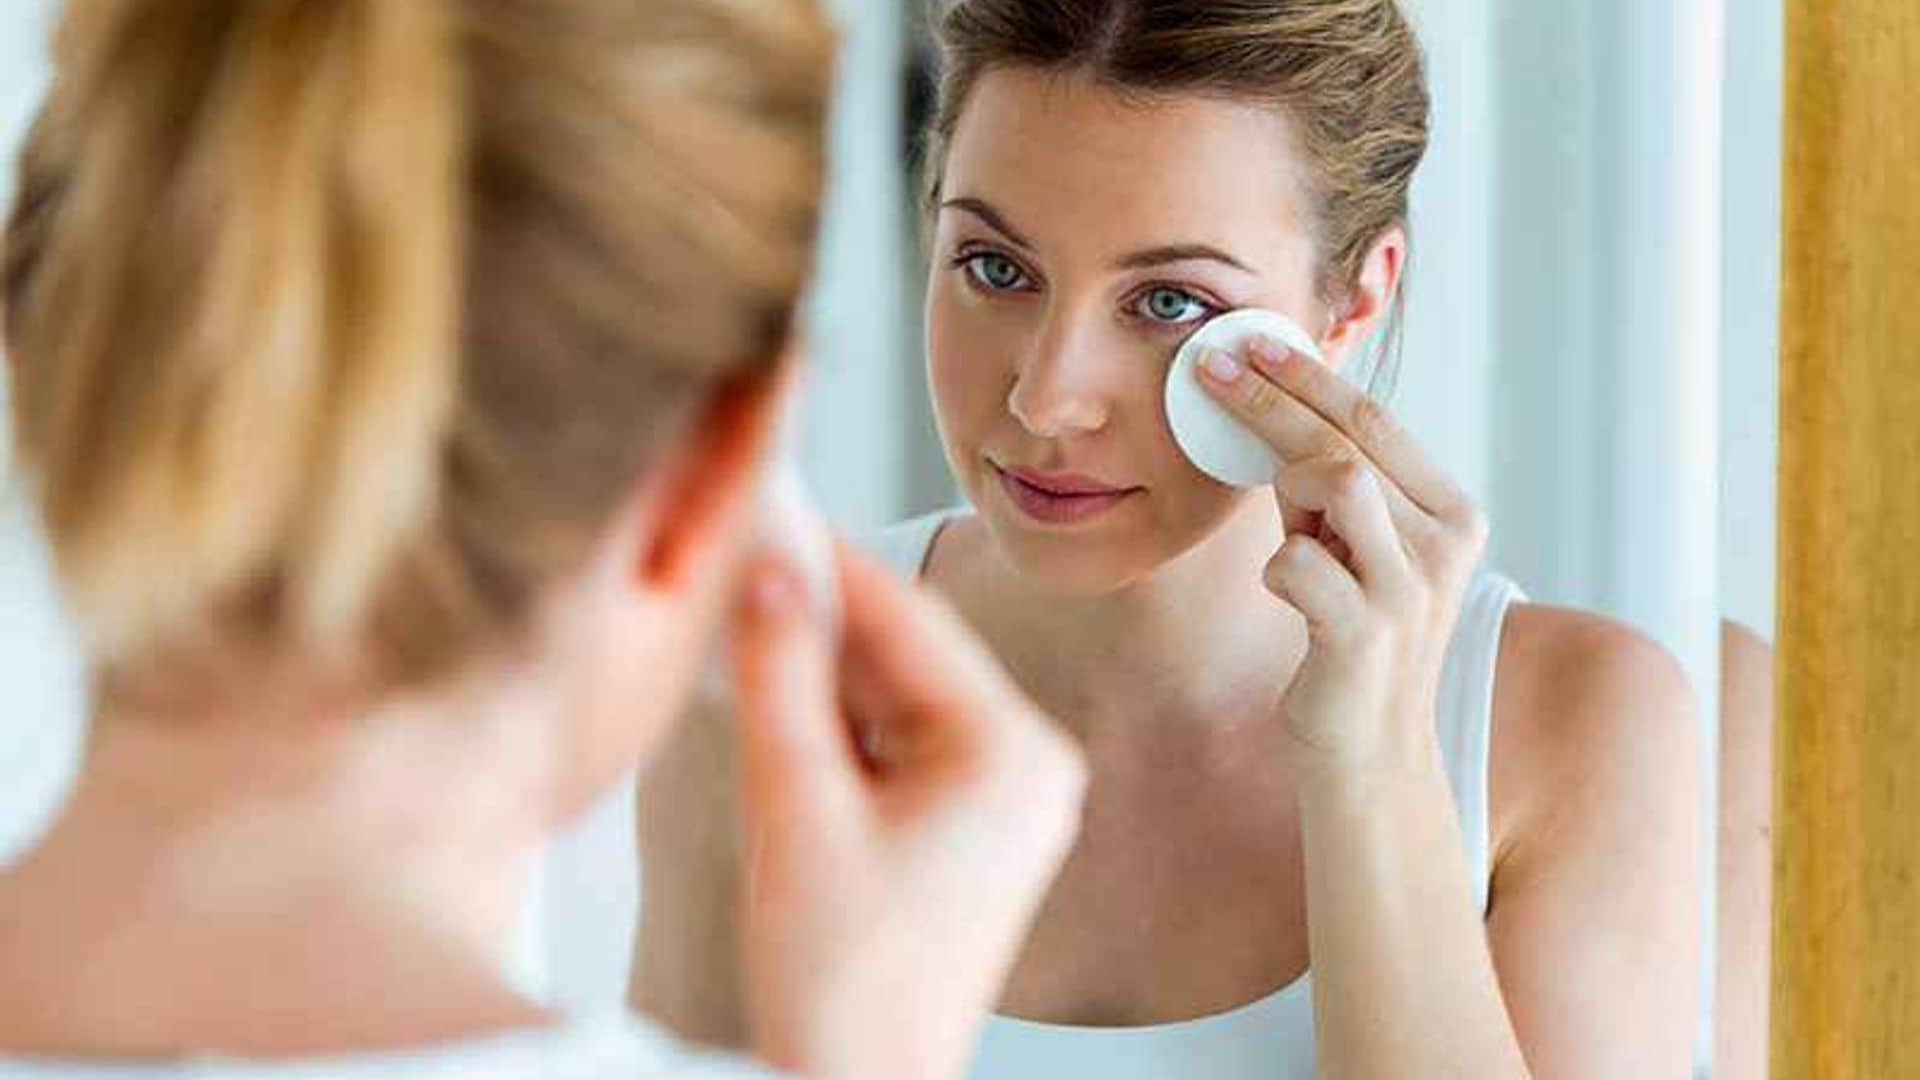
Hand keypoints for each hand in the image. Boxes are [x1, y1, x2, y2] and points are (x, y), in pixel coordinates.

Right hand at [730, 539, 1087, 1079]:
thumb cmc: (840, 980)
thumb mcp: (792, 804)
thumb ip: (779, 672)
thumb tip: (768, 567)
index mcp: (1013, 751)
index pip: (910, 619)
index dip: (828, 560)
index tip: (767, 509)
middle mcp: (1031, 765)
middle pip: (909, 653)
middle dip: (821, 612)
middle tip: (741, 557)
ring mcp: (1006, 800)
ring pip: (900, 695)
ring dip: (825, 665)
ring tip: (744, 619)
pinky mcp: (973, 829)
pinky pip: (903, 743)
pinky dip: (842, 720)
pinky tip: (780, 695)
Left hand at [1196, 339, 1488, 771]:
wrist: (1370, 751)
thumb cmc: (1349, 633)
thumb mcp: (1350, 546)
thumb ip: (1329, 486)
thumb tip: (1267, 404)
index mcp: (1451, 512)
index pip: (1377, 420)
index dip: (1310, 376)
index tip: (1253, 341)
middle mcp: (1445, 544)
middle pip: (1350, 439)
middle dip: (1275, 394)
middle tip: (1213, 364)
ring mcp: (1410, 589)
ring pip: (1336, 481)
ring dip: (1281, 473)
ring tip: (1266, 492)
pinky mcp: (1366, 635)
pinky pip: (1298, 565)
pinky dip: (1276, 566)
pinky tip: (1284, 589)